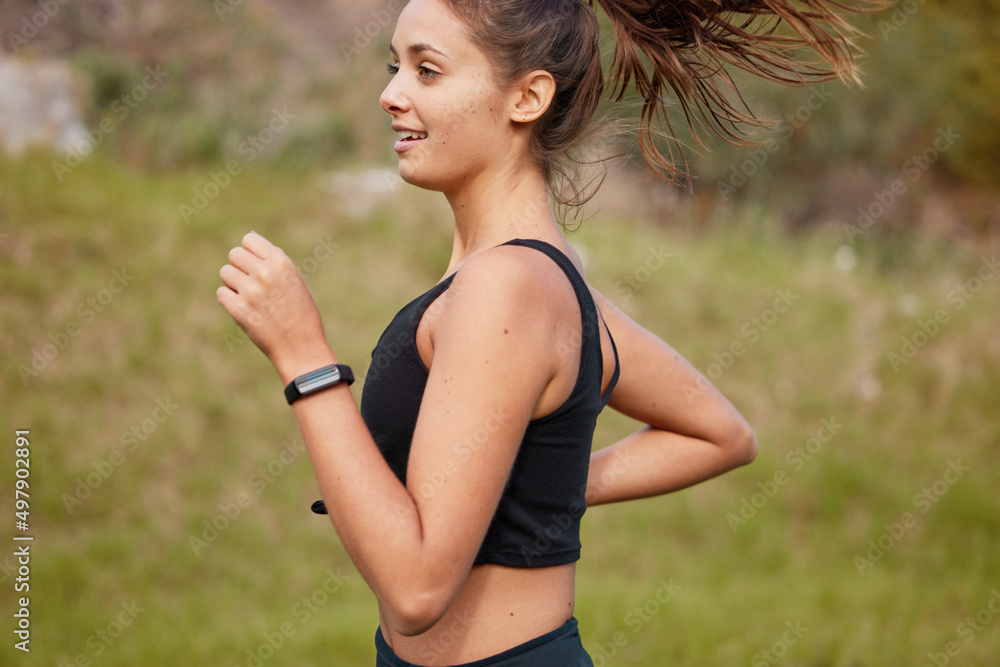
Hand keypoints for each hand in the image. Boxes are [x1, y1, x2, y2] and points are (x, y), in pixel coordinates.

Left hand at [217, 232, 333, 378]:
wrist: (301, 347)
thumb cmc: (300, 313)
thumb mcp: (295, 280)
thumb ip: (274, 260)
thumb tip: (250, 239)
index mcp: (281, 263)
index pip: (249, 240)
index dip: (250, 252)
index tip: (255, 265)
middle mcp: (265, 273)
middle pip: (234, 254)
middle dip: (240, 267)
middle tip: (251, 283)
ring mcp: (250, 291)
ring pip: (225, 272)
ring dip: (233, 283)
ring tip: (249, 297)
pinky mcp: (238, 309)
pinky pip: (221, 293)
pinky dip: (230, 300)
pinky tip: (246, 310)